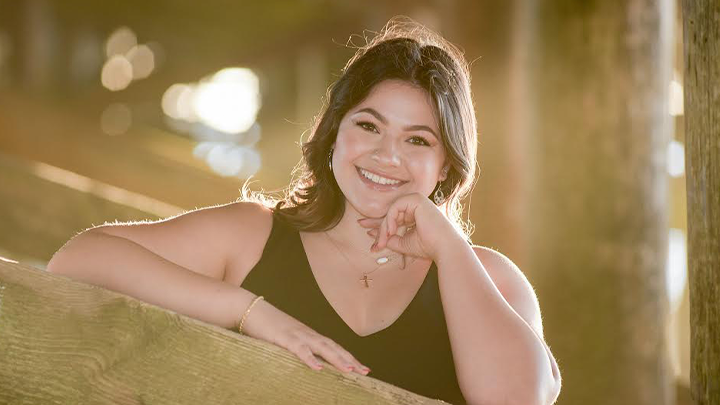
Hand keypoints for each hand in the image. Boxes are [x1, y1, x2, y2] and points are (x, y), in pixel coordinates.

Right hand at [240, 298, 370, 375]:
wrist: (249, 309)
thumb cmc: (266, 326)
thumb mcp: (285, 339)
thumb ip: (297, 348)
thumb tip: (307, 362)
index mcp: (308, 335)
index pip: (333, 347)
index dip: (348, 357)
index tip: (362, 368)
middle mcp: (307, 333)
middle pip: (333, 347)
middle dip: (350, 360)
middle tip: (365, 372)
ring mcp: (296, 334)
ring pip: (321, 348)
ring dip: (336, 359)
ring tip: (350, 370)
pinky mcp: (283, 337)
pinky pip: (299, 349)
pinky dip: (309, 358)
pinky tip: (318, 368)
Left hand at [357, 193, 456, 260]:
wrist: (443, 247)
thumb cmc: (427, 246)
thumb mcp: (403, 243)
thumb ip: (390, 238)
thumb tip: (374, 236)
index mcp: (415, 215)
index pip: (394, 217)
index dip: (379, 224)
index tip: (365, 230)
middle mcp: (416, 206)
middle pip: (391, 213)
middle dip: (377, 225)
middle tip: (364, 230)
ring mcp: (417, 201)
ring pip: (391, 211)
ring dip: (384, 227)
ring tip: (382, 240)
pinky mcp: (416, 199)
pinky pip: (395, 208)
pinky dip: (390, 220)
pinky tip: (390, 231)